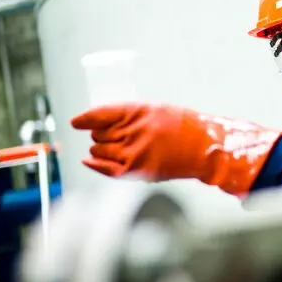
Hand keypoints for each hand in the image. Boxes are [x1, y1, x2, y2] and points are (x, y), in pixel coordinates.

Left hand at [70, 103, 281, 195]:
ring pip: (100, 150)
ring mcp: (136, 152)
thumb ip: (131, 115)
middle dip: (100, 134)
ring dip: (100, 149)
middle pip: (99, 133)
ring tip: (115, 147)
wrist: (205, 148)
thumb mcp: (157, 110)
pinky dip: (94, 165)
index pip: (102, 113)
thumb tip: (101, 124)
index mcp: (140, 111)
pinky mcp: (138, 171)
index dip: (86, 118)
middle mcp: (136, 131)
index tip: (76, 121)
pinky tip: (88, 160)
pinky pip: (107, 169)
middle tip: (111, 135)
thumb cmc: (183, 127)